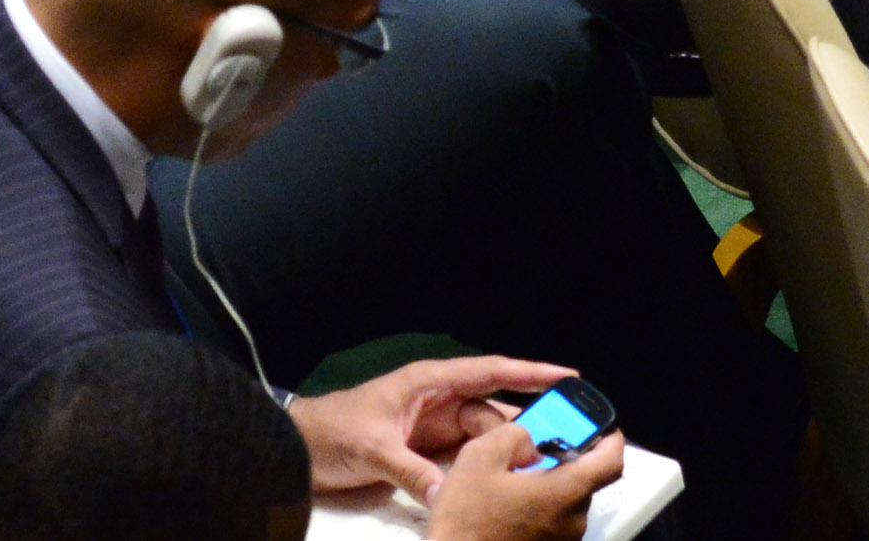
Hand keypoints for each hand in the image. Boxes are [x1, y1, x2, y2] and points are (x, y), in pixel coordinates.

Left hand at [289, 358, 571, 505]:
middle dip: (524, 425)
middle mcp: (438, 401)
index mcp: (429, 383)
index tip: (568, 376)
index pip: (489, 372)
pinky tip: (502, 482)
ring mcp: (433, 427)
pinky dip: (482, 469)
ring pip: (482, 438)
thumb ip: (410, 471)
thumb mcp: (372, 448)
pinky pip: (465, 458)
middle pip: (492, 411)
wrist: (300, 449)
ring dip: (504, 451)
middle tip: (560, 445)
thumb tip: (446, 498)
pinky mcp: (426, 452)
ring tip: (536, 468)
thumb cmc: (333, 431)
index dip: (530, 372)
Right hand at [427, 422, 623, 540]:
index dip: (608, 437)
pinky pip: (554, 522)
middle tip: (534, 449)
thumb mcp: (480, 458)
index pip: (612, 460)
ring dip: (548, 486)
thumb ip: (514, 434)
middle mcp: (573, 520)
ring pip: (566, 502)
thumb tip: (531, 437)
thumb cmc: (467, 521)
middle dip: (564, 460)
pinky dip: (540, 508)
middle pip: (585, 480)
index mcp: (565, 492)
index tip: (595, 425)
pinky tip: (508, 506)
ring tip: (512, 480)